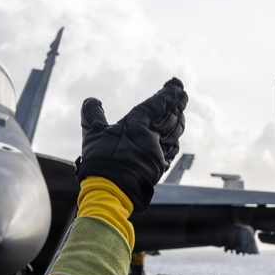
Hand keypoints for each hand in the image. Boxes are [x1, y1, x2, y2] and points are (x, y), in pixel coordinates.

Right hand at [74, 78, 186, 212]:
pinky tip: (175, 137)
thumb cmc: (101, 161)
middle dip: (178, 103)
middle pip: (171, 116)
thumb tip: (91, 100)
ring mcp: (159, 152)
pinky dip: (175, 139)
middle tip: (183, 94)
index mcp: (137, 125)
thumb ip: (92, 115)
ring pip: (175, 132)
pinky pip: (173, 149)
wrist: (111, 190)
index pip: (157, 104)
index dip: (168, 93)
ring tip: (180, 112)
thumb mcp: (92, 134)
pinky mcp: (160, 166)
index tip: (176, 84)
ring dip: (179, 120)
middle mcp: (152, 136)